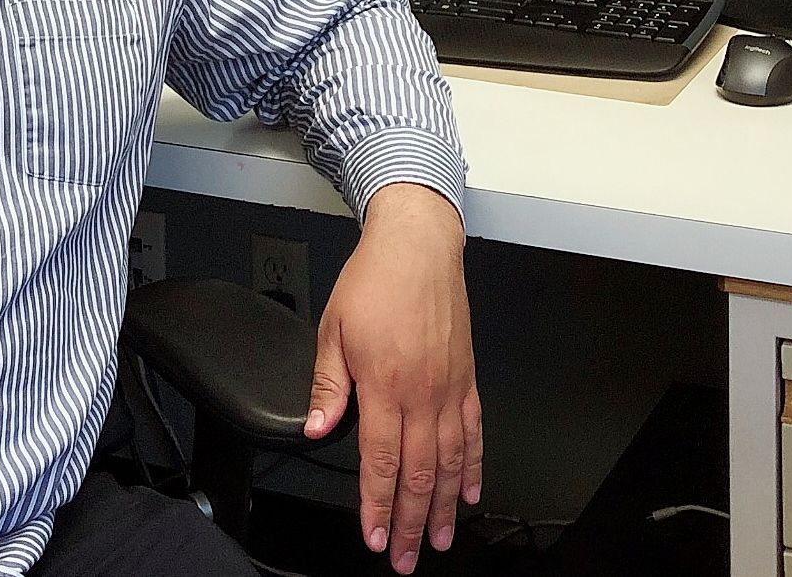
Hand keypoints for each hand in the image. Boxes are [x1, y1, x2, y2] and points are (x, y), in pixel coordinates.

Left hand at [304, 183, 479, 570]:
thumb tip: (318, 427)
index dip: (376, 505)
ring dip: (442, 506)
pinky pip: (473, 433)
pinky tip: (467, 492)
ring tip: (437, 539)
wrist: (418, 246)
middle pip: (417, 473)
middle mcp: (421, 392)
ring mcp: (448, 387)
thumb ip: (327, 382)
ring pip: (449, 462)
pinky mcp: (466, 378)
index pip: (380, 461)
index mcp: (383, 382)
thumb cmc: (374, 280)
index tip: (373, 536)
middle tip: (403, 557)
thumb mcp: (333, 326)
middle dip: (409, 522)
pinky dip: (473, 467)